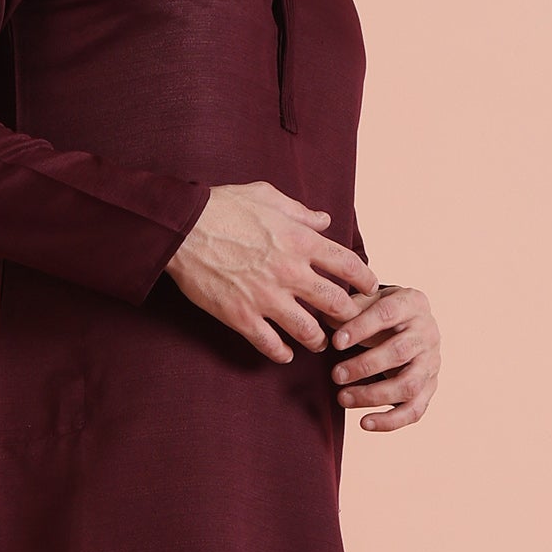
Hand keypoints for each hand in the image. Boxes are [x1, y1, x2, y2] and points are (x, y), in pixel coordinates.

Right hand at [165, 182, 377, 362]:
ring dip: (318, 341)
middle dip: (348, 316)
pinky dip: (282, 354)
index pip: (349, 266)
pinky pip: (271, 345)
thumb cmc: (224, 206)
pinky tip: (285, 354)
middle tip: (347, 321)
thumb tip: (324, 220)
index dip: (366, 280)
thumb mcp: (267, 197)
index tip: (369, 289)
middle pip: (337, 304)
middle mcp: (290, 272)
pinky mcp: (242, 316)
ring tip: (319, 342)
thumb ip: (300, 212)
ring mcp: (267, 298)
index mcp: (301, 241)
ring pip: (309, 333)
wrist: (182, 228)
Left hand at [327, 282, 441, 430]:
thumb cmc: (383, 313)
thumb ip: (349, 308)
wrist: (411, 324)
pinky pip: (415, 410)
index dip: (361, 328)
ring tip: (343, 398)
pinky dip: (390, 421)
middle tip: (335, 375)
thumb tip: (327, 319)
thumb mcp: (369, 300)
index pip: (388, 314)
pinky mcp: (429, 388)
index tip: (336, 342)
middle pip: (399, 352)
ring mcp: (431, 363)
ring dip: (374, 395)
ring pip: (408, 384)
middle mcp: (427, 333)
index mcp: (412, 304)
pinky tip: (364, 423)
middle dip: (364, 366)